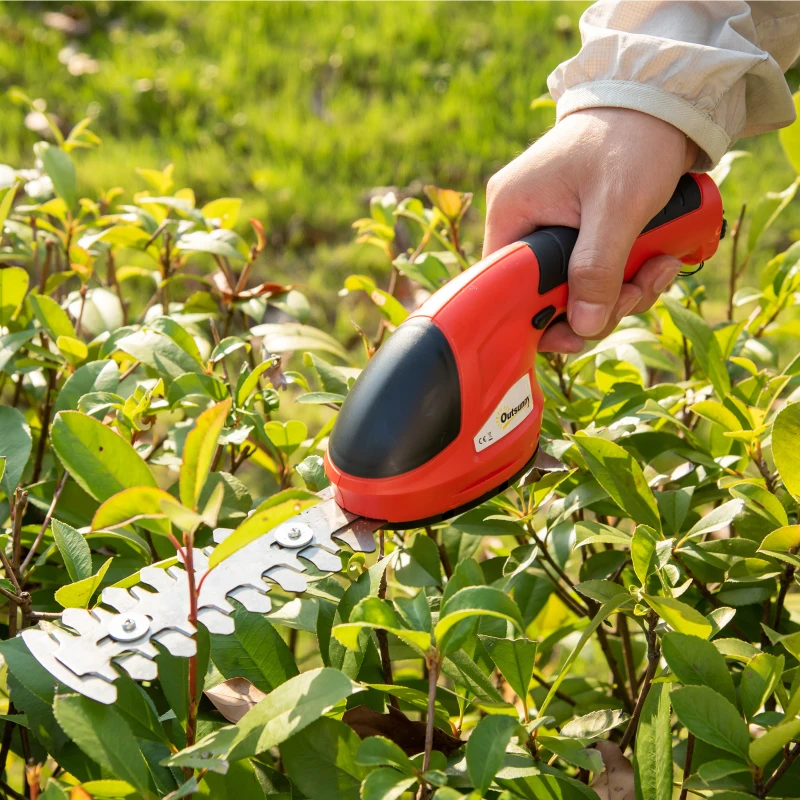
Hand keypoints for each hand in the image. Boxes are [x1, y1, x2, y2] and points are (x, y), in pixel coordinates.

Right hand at [483, 108, 699, 352]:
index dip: (538, 318)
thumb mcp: (617, 206)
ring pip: (577, 289)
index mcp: (512, 212)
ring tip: (662, 266)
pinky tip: (660, 260)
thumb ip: (597, 268)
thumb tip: (584, 327)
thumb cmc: (633, 139)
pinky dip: (629, 277)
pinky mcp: (580, 230)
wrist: (665, 101)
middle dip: (596, 307)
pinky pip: (596, 273)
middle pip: (546, 295)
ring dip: (623, 293)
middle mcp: (524, 222)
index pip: (505, 287)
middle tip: (638, 292)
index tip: (577, 332)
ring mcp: (551, 228)